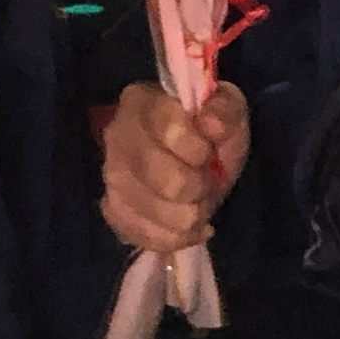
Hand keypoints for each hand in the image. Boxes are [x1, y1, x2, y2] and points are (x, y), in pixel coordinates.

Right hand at [102, 81, 245, 254]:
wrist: (193, 161)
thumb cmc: (208, 132)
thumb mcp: (228, 110)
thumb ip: (224, 110)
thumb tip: (211, 124)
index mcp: (141, 102)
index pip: (168, 128)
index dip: (198, 147)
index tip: (209, 151)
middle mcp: (117, 137)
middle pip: (164, 179)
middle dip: (199, 186)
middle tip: (207, 180)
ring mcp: (111, 177)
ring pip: (159, 214)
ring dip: (191, 214)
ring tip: (197, 201)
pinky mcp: (114, 211)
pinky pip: (149, 237)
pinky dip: (178, 236)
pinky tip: (188, 223)